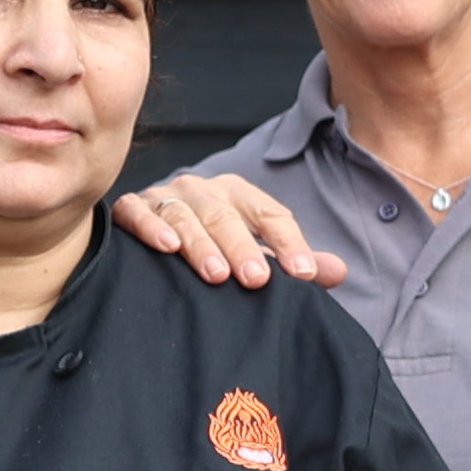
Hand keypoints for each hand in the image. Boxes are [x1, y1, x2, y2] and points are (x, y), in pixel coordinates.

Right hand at [114, 176, 348, 289]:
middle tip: (257, 280)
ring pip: (186, 217)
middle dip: (243, 248)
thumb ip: (294, 260)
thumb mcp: (255, 249)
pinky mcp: (131, 208)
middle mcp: (204, 190)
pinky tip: (166, 247)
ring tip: (216, 274)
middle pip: (227, 217)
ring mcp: (166, 196)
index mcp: (239, 195)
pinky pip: (137, 213)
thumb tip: (339, 271)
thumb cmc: (213, 243)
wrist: (152, 230)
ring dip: (201, 245)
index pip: (271, 215)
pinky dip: (152, 228)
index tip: (304, 275)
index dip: (289, 244)